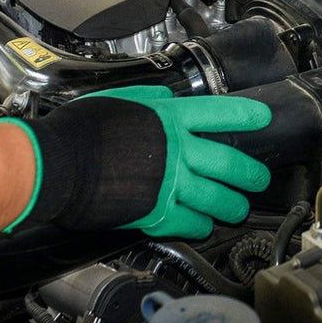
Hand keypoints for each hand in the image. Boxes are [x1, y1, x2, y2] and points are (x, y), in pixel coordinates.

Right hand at [2, 87, 270, 238]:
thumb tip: (166, 97)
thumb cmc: (81, 129)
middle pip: (229, 163)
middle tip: (260, 179)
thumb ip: (148, 98)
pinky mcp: (156, 213)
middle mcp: (178, 150)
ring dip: (232, 205)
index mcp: (170, 118)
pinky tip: (203, 225)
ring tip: (239, 208)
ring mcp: (170, 183)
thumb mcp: (117, 99)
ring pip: (217, 198)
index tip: (264, 117)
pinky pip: (190, 222)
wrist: (57, 165)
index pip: (220, 112)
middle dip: (251, 173)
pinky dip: (200, 225)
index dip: (245, 114)